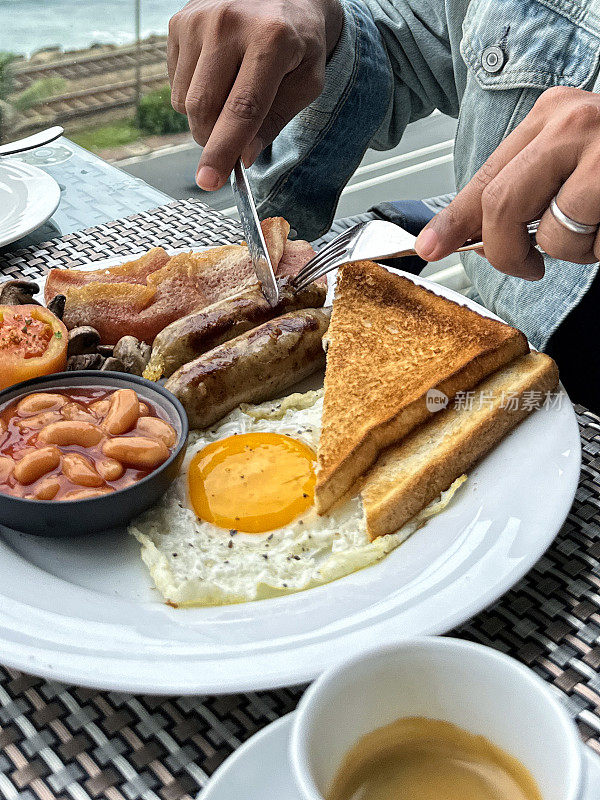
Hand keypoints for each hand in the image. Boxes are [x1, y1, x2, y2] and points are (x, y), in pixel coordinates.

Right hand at [168, 0, 342, 189]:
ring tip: (231, 93)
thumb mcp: (306, 84)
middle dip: (214, 139)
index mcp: (271, 39)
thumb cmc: (300, 42)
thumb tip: (243, 156)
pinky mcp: (179, 21)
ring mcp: (199, 18)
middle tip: (232, 140)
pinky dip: (194, 94)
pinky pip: (175, 84)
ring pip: (185, 101)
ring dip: (204, 117)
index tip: (209, 180)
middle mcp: (229, 22)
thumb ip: (276, 122)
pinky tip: (217, 75)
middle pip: (204, 109)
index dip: (223, 150)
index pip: (241, 108)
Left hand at [415, 87, 599, 279]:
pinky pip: (589, 240)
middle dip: (505, 253)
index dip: (453, 220)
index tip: (430, 246)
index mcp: (552, 118)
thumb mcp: (571, 161)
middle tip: (526, 266)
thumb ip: (528, 188)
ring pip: (549, 233)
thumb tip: (475, 233)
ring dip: (571, 252)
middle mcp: (572, 124)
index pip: (484, 176)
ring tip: (597, 229)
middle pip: (501, 205)